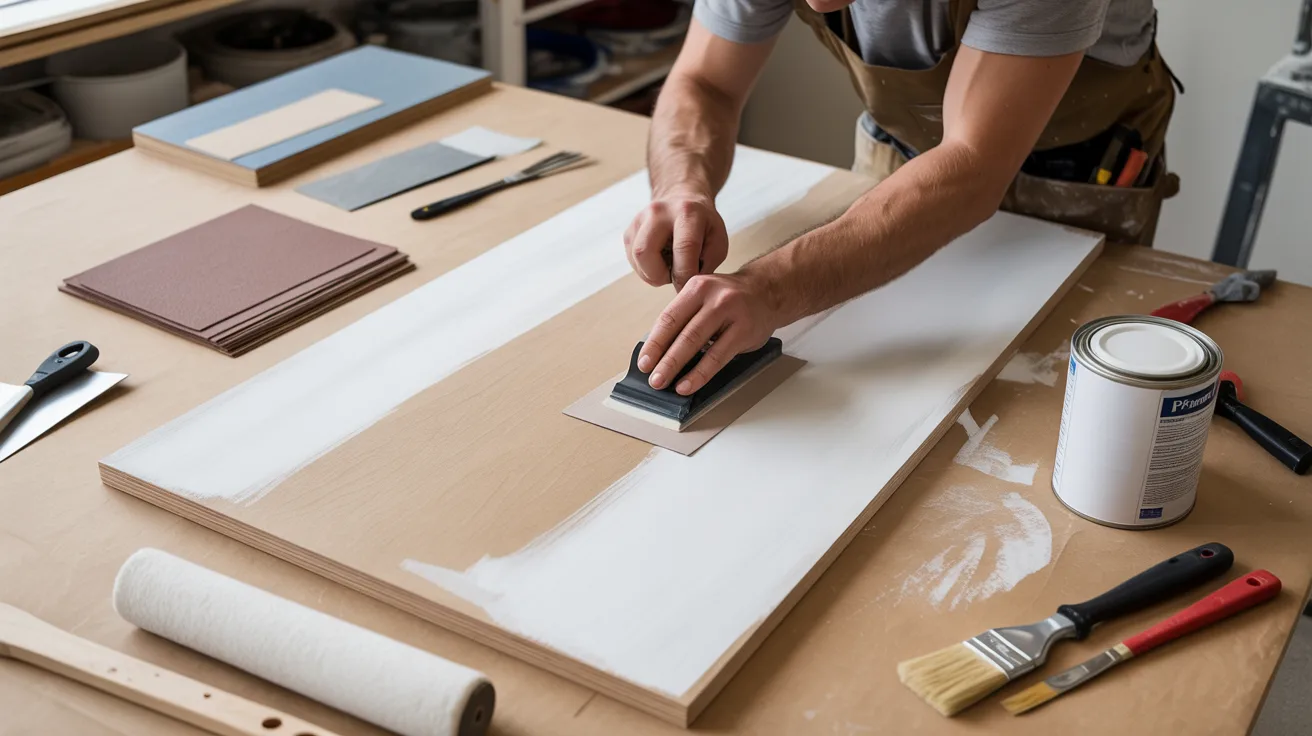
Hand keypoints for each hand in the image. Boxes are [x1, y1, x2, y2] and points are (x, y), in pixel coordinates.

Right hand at [623, 189, 728, 290]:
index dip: (685, 275)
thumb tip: (685, 287)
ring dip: (652, 274)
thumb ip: (707, 265)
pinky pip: (632, 260)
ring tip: (669, 267)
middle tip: (674, 277)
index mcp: (687, 212)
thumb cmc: (703, 224)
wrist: (684, 198)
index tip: (689, 287)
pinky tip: (660, 261)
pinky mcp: (629, 231)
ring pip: (636, 258)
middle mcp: (658, 212)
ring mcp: (639, 219)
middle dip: (659, 276)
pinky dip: (646, 269)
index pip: (683, 248)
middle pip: (645, 252)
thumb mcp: (717, 241)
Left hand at [638, 271, 777, 394]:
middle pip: (681, 332)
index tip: (644, 362)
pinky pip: (718, 356)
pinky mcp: (744, 330)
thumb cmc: (731, 299)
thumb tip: (659, 351)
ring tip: (665, 383)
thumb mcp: (704, 297)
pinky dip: (700, 373)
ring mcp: (730, 312)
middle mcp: (712, 297)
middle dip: (663, 359)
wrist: (767, 292)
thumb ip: (684, 318)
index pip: (669, 318)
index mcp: (696, 288)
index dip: (654, 343)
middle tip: (652, 378)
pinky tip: (689, 384)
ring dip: (677, 367)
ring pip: (697, 343)